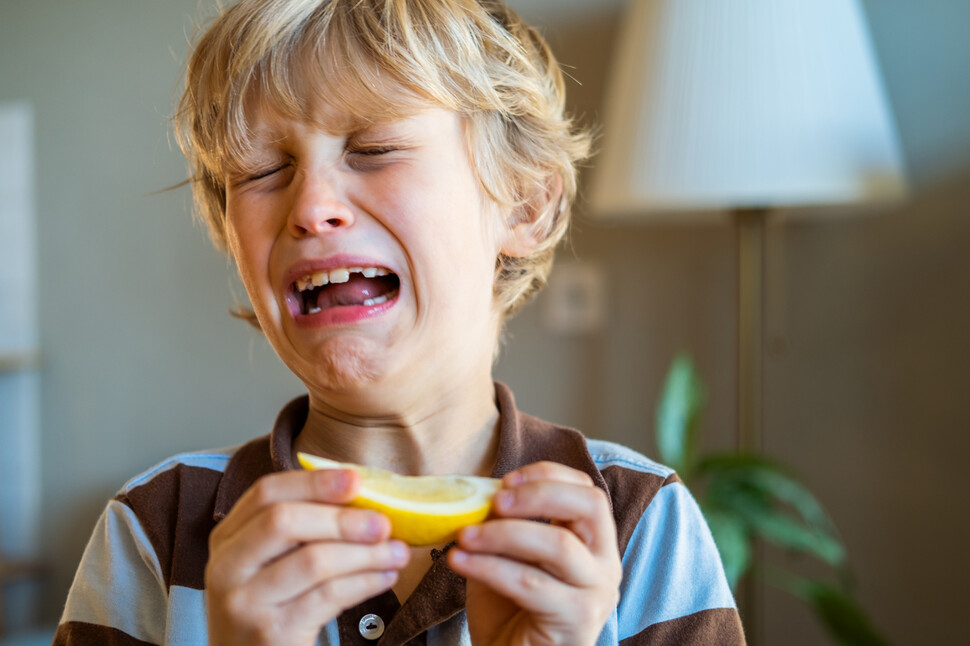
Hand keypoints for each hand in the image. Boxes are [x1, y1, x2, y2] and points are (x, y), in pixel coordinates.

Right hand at [205, 469, 409, 645]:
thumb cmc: (272, 608)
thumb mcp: (270, 565)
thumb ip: (301, 529)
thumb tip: (360, 492)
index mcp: (227, 539)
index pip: (266, 493)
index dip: (313, 481)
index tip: (356, 479)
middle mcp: (225, 568)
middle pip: (284, 522)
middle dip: (342, 519)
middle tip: (384, 523)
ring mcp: (243, 602)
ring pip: (313, 561)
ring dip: (365, 554)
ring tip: (397, 553)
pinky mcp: (271, 632)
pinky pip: (327, 596)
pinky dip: (364, 582)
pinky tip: (385, 577)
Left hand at [447, 462, 621, 645]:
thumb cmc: (510, 610)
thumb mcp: (509, 556)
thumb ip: (506, 523)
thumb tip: (482, 490)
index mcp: (594, 542)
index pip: (587, 490)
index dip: (547, 475)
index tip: (505, 480)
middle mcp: (606, 564)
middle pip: (588, 506)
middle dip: (538, 494)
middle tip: (494, 502)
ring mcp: (597, 592)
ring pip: (557, 544)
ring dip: (502, 534)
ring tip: (464, 536)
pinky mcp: (578, 620)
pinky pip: (530, 583)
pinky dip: (489, 567)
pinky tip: (460, 561)